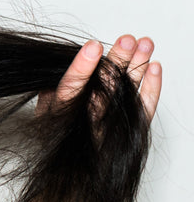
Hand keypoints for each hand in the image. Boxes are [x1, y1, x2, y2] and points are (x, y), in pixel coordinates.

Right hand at [37, 34, 161, 121]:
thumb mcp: (45, 108)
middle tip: (127, 40)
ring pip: (127, 95)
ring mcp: (110, 129)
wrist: (72, 161)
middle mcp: (87, 124)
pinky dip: (152, 88)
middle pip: (105, 89)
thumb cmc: (58, 128)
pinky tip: (155, 67)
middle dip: (117, 61)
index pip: (71, 90)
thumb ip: (53, 87)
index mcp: (60, 116)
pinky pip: (145, 110)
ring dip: (138, 67)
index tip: (93, 46)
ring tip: (145, 44)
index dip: (82, 68)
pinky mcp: (130, 131)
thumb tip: (73, 62)